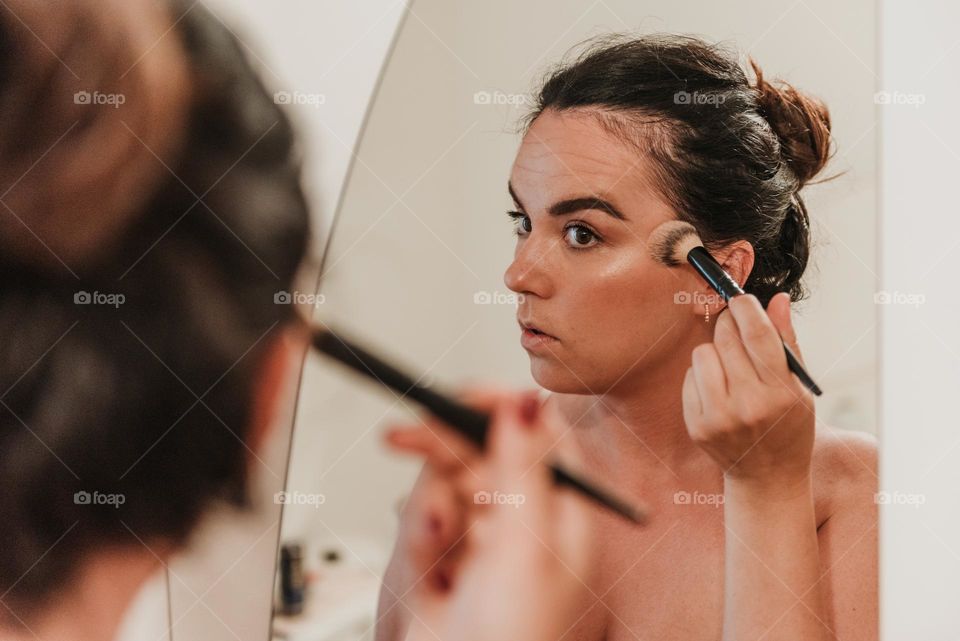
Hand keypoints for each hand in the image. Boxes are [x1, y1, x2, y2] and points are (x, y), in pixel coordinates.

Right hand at [384, 388, 593, 640]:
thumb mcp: (528, 548)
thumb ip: (524, 468)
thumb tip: (525, 400)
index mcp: (562, 513)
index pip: (537, 435)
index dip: (500, 406)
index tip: (464, 393)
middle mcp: (524, 521)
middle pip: (480, 454)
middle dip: (442, 451)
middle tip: (404, 435)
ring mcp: (482, 541)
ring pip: (442, 487)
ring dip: (428, 510)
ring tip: (434, 548)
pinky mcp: (444, 561)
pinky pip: (421, 525)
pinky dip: (417, 540)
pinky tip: (429, 567)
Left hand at [681, 292, 815, 493]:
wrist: (768, 476)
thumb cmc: (788, 424)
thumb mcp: (798, 386)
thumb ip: (786, 341)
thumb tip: (777, 299)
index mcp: (780, 393)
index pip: (757, 334)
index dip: (746, 308)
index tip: (741, 298)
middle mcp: (748, 406)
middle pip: (726, 339)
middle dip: (729, 323)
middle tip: (735, 326)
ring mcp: (719, 418)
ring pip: (702, 354)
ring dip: (714, 351)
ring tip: (730, 366)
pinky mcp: (697, 426)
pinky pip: (689, 378)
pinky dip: (702, 375)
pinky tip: (719, 389)